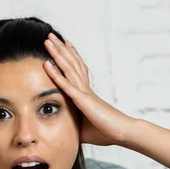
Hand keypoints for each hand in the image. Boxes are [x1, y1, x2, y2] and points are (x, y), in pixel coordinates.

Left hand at [43, 32, 134, 146]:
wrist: (122, 133)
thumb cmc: (105, 132)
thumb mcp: (84, 127)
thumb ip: (74, 124)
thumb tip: (64, 129)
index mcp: (86, 94)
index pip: (76, 70)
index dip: (69, 56)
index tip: (63, 45)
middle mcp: (85, 89)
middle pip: (71, 63)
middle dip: (60, 49)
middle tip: (51, 35)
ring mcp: (84, 92)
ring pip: (68, 68)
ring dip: (57, 53)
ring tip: (48, 39)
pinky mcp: (83, 100)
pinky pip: (66, 85)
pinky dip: (56, 74)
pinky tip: (47, 64)